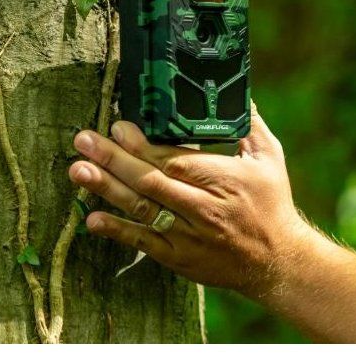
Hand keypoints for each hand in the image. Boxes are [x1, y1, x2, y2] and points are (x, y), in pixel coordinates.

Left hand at [68, 105, 312, 296]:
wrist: (277, 262)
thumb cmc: (271, 203)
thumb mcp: (269, 159)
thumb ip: (249, 125)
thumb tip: (237, 93)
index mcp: (225, 179)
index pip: (176, 160)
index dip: (143, 145)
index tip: (119, 126)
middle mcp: (205, 208)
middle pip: (151, 182)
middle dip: (114, 160)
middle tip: (84, 140)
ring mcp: (189, 235)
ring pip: (142, 210)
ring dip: (107, 190)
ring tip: (78, 171)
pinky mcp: (179, 257)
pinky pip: (143, 242)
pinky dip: (117, 231)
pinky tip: (92, 219)